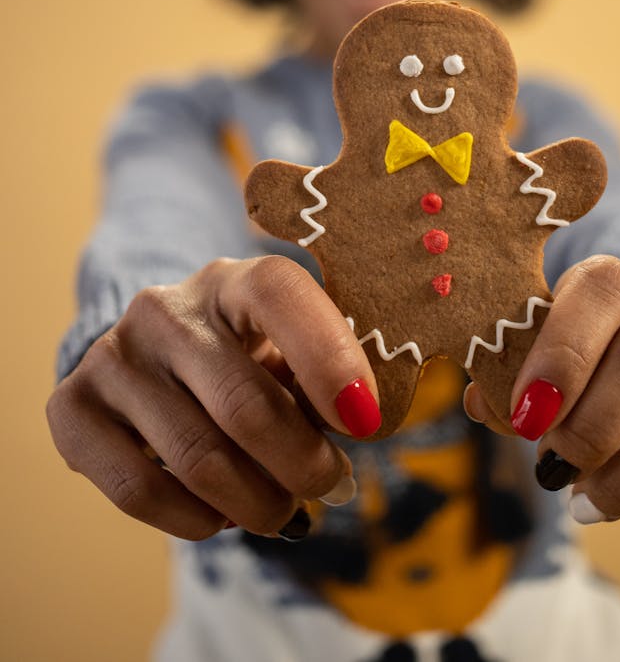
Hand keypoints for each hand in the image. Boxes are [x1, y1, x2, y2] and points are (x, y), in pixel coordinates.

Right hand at [46, 256, 380, 538]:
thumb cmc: (246, 361)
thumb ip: (321, 383)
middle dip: (302, 465)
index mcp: (233, 280)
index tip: (366, 422)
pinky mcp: (72, 407)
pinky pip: (139, 490)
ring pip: (198, 459)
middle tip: (329, 487)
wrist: (152, 363)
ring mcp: (113, 355)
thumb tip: (357, 427)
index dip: (330, 359)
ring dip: (257, 504)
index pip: (279, 295)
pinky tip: (220, 517)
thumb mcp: (286, 353)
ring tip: (281, 512)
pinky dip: (195, 521)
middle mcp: (166, 308)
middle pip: (244, 405)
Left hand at [464, 255, 619, 520]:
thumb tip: (485, 404)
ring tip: (586, 502)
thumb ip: (510, 374)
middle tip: (554, 470)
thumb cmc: (581, 355)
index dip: (561, 355)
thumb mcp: (540, 349)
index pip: (599, 292)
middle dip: (593, 428)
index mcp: (614, 279)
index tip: (526, 417)